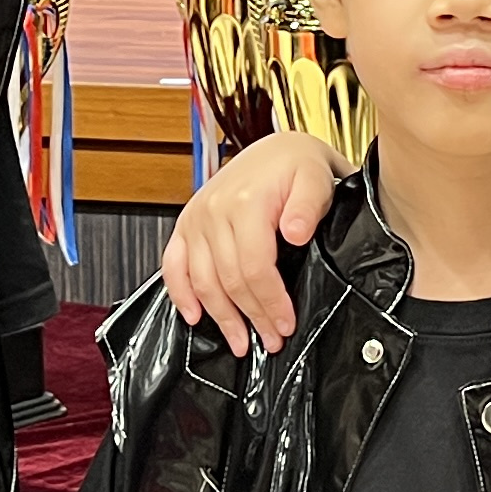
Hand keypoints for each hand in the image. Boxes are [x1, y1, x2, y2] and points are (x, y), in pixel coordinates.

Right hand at [159, 129, 349, 354]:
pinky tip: (194, 316)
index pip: (254, 267)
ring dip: (219, 317)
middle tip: (270, 341)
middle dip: (251, 318)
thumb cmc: (298, 167)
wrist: (278, 150)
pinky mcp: (186, 224)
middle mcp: (214, 210)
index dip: (270, 302)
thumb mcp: (317, 179)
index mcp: (245, 202)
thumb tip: (295, 232)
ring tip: (239, 341)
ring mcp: (196, 218)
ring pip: (201, 280)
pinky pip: (173, 265)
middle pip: (229, 280)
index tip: (285, 324)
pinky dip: (179, 294)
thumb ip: (308, 206)